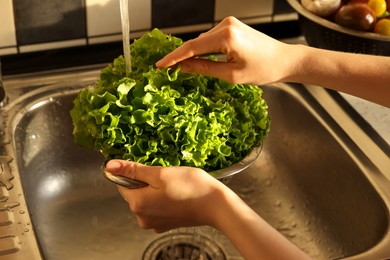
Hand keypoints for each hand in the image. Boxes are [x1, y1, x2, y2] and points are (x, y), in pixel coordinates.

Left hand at [105, 160, 226, 232]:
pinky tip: (177, 194)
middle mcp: (142, 218)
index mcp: (137, 204)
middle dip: (147, 181)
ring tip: (174, 185)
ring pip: (147, 198)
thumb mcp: (160, 173)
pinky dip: (163, 199)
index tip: (151, 169)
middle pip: (135, 192)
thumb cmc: (190, 187)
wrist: (216, 205)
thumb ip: (133, 170)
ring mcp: (154, 223)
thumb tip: (110, 166)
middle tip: (166, 176)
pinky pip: (157, 207)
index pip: (122, 183)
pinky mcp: (165, 224)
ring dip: (156, 189)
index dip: (135, 172)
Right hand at [156, 16, 291, 85]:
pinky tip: (202, 60)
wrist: (284, 60)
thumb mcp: (231, 75)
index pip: (192, 47)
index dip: (174, 58)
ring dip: (195, 53)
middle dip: (183, 56)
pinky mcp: (232, 26)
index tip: (160, 65)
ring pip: (203, 40)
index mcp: (227, 37)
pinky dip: (205, 49)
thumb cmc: (263, 69)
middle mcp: (227, 25)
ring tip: (186, 69)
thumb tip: (182, 67)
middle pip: (196, 42)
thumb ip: (204, 69)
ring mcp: (230, 23)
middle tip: (168, 71)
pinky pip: (211, 38)